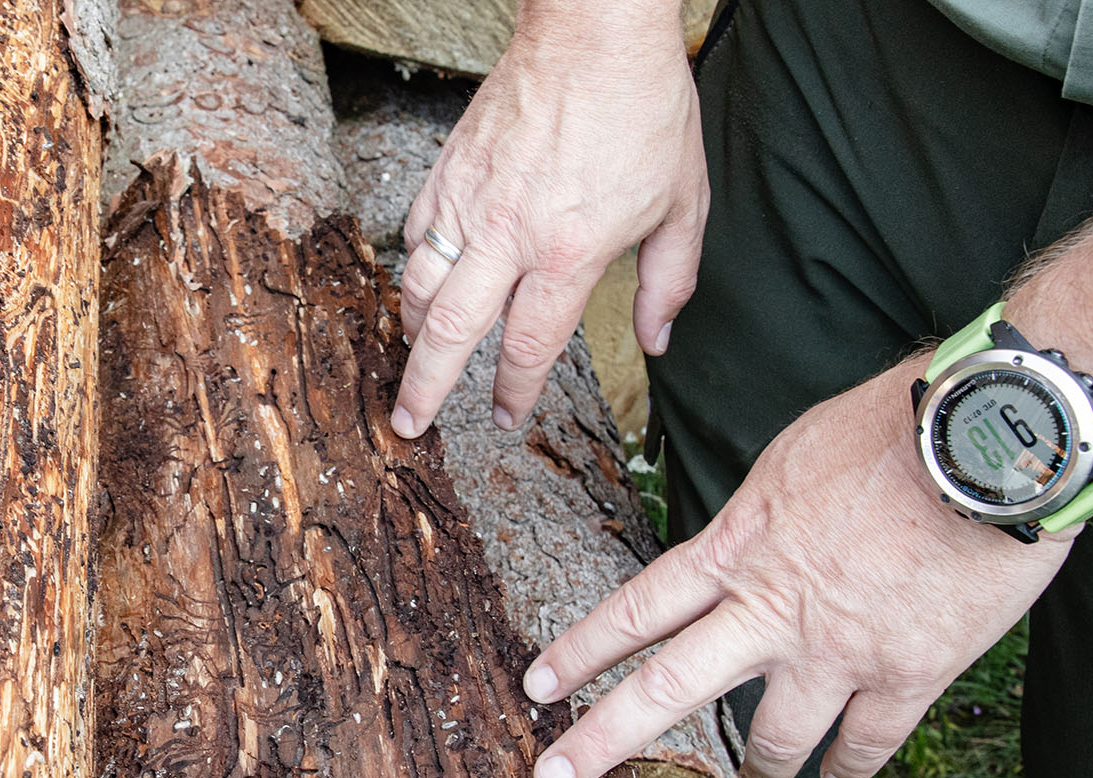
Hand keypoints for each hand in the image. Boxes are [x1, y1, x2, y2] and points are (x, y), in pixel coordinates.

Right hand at [392, 9, 706, 437]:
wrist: (596, 33)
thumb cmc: (644, 111)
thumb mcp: (682, 205)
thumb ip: (669, 282)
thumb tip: (656, 340)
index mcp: (569, 254)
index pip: (528, 347)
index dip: (513, 393)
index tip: (505, 417)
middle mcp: (509, 237)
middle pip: (451, 333)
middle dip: (426, 388)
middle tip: (410, 424)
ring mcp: (470, 202)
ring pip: (419, 285)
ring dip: (412, 332)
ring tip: (412, 358)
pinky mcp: (449, 171)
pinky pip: (415, 234)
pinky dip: (412, 267)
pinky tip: (421, 285)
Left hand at [521, 359, 1075, 777]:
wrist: (991, 440)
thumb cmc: (899, 424)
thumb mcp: (795, 456)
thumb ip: (760, 514)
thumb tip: (748, 540)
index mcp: (738, 548)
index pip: (636, 608)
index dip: (580, 649)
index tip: (537, 683)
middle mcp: (772, 609)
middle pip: (666, 688)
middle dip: (601, 740)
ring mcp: (836, 650)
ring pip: (772, 739)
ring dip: (763, 771)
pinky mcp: (907, 674)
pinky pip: (867, 743)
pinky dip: (850, 767)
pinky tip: (841, 777)